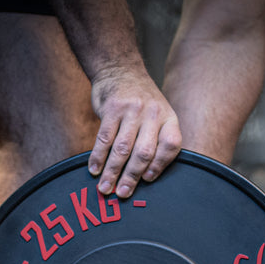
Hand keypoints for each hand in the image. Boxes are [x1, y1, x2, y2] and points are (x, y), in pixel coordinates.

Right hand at [88, 66, 181, 197]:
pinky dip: (97, 157)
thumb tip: (142, 177)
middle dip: (131, 177)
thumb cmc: (139, 104)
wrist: (120, 70)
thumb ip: (155, 140)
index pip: (170, 145)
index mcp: (168, 118)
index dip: (159, 166)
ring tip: (105, 188)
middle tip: (122, 194)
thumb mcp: (157, 116)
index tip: (147, 180)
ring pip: (122, 148)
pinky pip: (104, 138)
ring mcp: (132, 109)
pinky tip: (94, 169)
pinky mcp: (112, 108)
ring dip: (112, 172)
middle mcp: (153, 113)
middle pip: (144, 152)